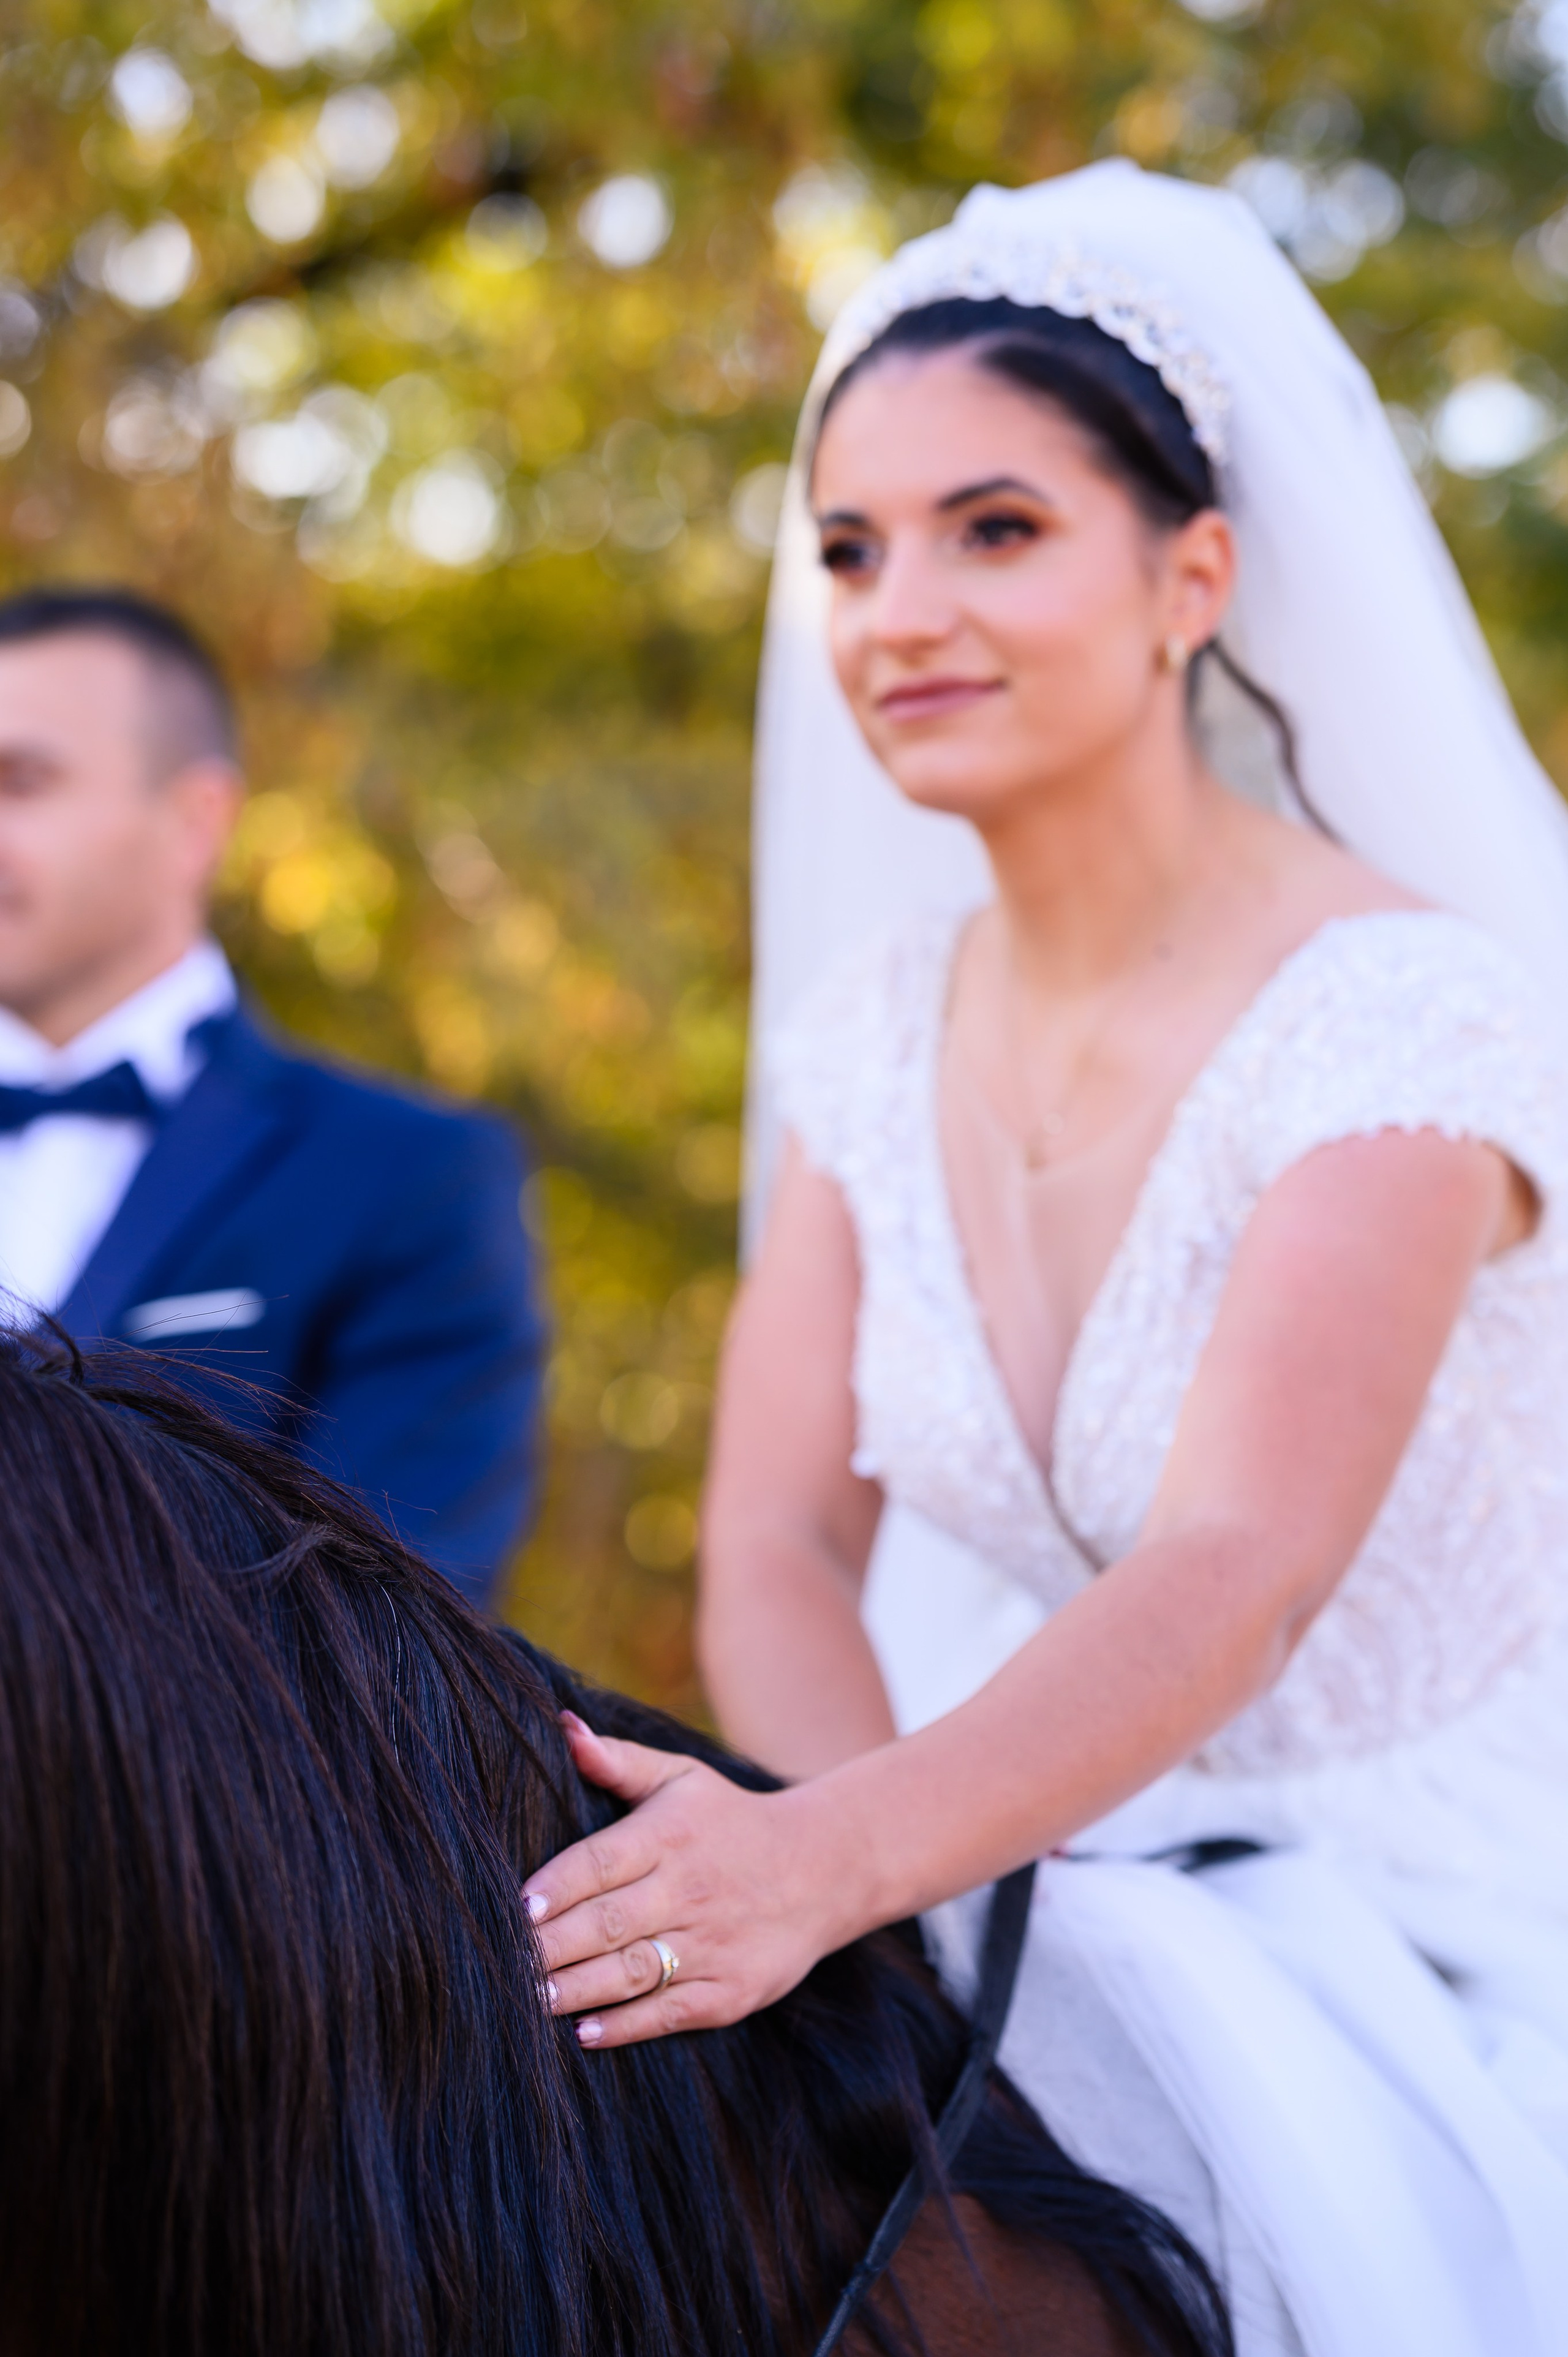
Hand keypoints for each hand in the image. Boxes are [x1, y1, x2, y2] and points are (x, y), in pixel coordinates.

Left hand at [522, 1714, 857, 2048]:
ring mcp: (712, 1943)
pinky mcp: (730, 1991)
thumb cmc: (728, 1821)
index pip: (602, 1861)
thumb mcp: (681, 1778)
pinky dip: (625, 2025)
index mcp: (670, 1835)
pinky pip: (669, 2012)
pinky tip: (584, 2031)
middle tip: (502, 1961)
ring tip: (529, 1996)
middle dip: (551, 1944)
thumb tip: (561, 1728)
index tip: (515, 1906)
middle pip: (608, 1922)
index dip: (557, 1885)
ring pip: (633, 1971)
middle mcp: (689, 1890)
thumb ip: (618, 1761)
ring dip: (577, 1988)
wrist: (821, 1869)